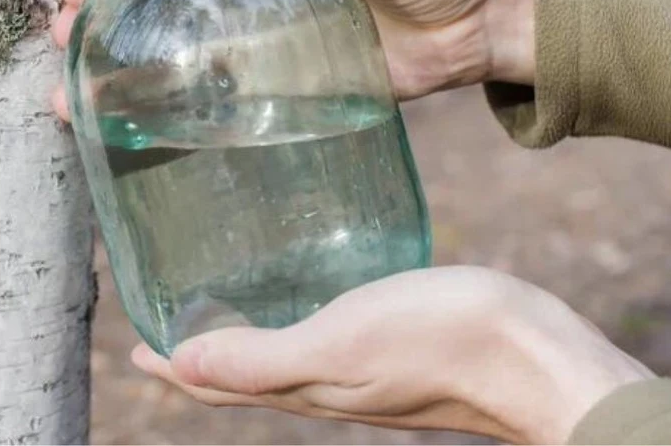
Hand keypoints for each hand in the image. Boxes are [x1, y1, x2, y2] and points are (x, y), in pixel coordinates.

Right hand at [51, 0, 535, 118]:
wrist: (479, 22)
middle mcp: (246, 1)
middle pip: (153, 14)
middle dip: (98, 29)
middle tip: (62, 47)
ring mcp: (261, 51)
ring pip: (174, 66)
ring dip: (120, 82)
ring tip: (74, 103)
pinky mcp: (284, 96)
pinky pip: (220, 109)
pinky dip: (177, 124)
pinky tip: (138, 140)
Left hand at [130, 266, 652, 444]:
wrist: (537, 357)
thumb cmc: (443, 345)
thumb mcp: (340, 347)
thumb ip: (262, 360)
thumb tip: (178, 367)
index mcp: (301, 385)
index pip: (213, 382)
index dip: (169, 366)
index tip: (134, 344)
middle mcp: (321, 379)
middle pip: (240, 371)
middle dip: (198, 350)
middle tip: (168, 315)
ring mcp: (356, 362)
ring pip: (278, 352)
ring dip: (239, 333)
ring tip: (220, 300)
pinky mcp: (388, 338)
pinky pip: (320, 331)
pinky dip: (291, 316)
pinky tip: (302, 285)